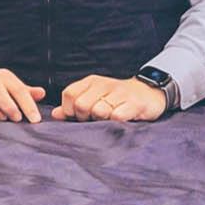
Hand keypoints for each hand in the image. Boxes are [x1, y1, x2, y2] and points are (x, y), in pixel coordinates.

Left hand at [52, 75, 167, 121]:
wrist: (149, 93)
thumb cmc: (117, 99)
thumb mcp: (94, 98)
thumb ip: (74, 106)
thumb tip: (55, 115)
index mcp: (91, 82)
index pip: (69, 94)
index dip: (70, 110)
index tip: (79, 116)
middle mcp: (104, 84)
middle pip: (82, 105)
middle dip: (85, 117)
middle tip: (95, 120)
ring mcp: (120, 92)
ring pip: (98, 111)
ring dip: (101, 121)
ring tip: (108, 119)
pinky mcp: (135, 103)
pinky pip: (117, 116)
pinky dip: (116, 122)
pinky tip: (121, 120)